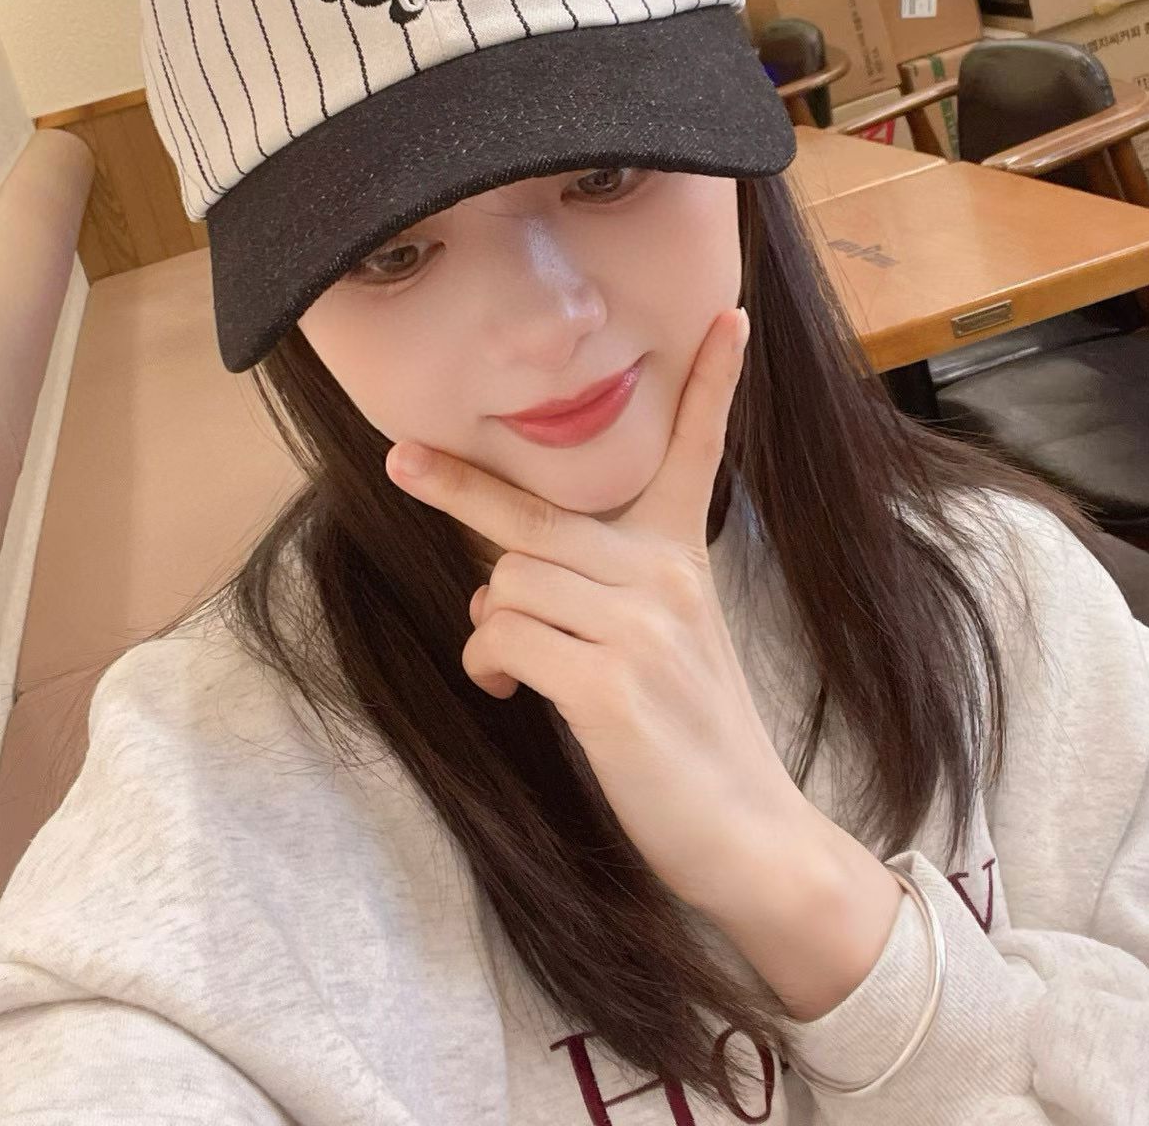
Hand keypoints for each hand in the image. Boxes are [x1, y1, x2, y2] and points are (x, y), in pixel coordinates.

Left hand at [384, 308, 816, 914]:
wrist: (747, 832)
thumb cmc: (690, 737)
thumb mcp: (659, 642)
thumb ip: (589, 593)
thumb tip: (491, 589)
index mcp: (682, 557)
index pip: (698, 451)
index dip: (713, 382)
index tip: (725, 316)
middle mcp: (665, 577)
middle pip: (536, 514)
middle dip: (459, 489)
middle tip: (401, 459)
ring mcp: (641, 627)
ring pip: (508, 580)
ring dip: (488, 623)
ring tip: (515, 667)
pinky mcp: (611, 685)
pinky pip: (505, 636)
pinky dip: (490, 662)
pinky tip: (513, 691)